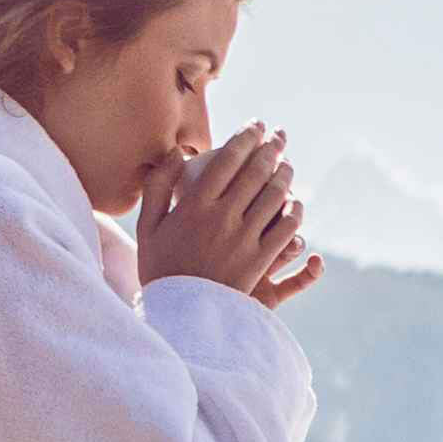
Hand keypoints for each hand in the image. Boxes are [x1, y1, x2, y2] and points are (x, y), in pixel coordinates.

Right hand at [139, 130, 317, 304]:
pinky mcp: (260, 262)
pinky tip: (295, 202)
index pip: (228, 160)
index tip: (256, 125)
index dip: (246, 138)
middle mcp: (222, 219)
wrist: (181, 315)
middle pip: (256, 173)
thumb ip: (157, 187)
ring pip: (275, 197)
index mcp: (194, 207)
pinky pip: (286, 229)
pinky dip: (294, 211)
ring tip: (287, 164)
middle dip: (271, 148)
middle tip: (279, 136)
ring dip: (285, 175)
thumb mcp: (148, 227)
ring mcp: (244, 241)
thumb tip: (175, 152)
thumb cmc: (161, 268)